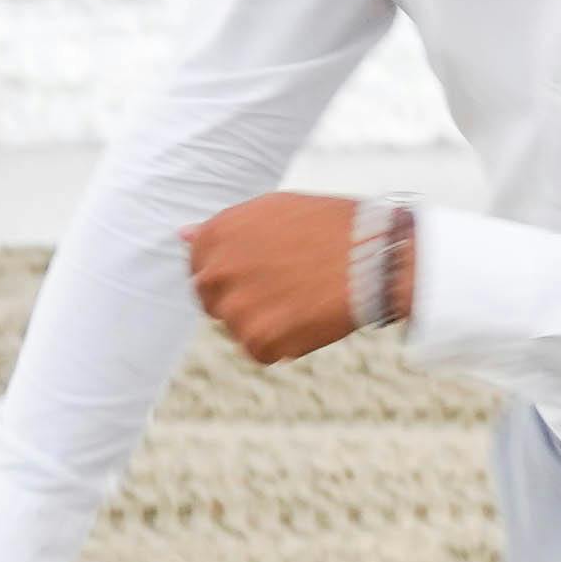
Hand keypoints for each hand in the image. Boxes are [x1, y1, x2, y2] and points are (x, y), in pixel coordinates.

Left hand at [186, 193, 366, 363]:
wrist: (377, 257)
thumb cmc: (332, 227)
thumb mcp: (273, 210)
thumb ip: (226, 228)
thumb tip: (183, 235)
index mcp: (215, 236)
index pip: (200, 266)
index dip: (235, 272)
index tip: (263, 273)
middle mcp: (216, 272)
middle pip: (214, 300)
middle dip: (244, 299)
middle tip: (287, 289)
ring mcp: (235, 309)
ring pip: (238, 327)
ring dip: (267, 322)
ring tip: (306, 298)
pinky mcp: (259, 341)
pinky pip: (261, 351)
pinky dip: (285, 343)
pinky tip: (311, 318)